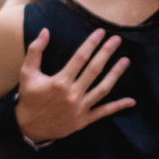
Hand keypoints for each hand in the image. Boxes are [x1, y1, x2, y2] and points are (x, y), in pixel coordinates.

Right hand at [15, 27, 134, 143]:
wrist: (28, 128)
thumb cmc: (29, 98)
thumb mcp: (27, 73)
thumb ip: (35, 51)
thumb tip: (45, 31)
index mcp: (60, 81)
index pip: (80, 58)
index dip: (91, 43)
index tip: (101, 32)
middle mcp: (72, 94)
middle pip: (94, 70)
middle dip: (106, 53)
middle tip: (117, 40)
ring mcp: (80, 107)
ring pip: (103, 88)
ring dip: (116, 74)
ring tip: (126, 60)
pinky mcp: (84, 120)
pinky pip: (104, 112)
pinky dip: (118, 107)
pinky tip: (131, 101)